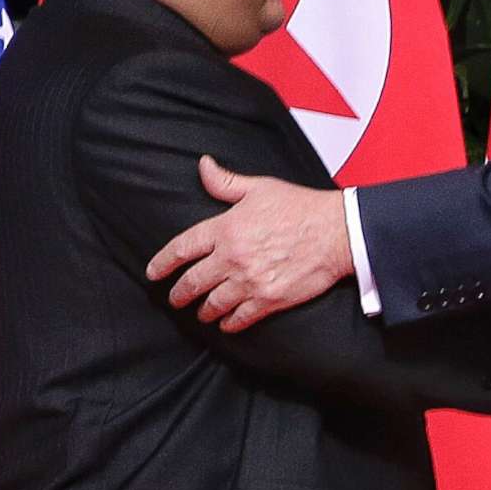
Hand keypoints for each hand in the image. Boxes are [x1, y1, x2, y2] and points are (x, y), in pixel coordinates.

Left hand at [146, 156, 351, 331]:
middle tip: (175, 299)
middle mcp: (232, 257)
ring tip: (200, 313)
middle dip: (179, 294)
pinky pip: (239, 318)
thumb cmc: (301, 207)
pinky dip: (229, 323)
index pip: (182, 248)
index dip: (163, 262)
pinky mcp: (268, 300)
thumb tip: (203, 166)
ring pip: (213, 304)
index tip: (153, 273)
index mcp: (226, 228)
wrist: (336, 233)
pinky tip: (226, 323)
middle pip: (193, 282)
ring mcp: (249, 281)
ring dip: (203, 311)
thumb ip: (226, 182)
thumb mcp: (260, 188)